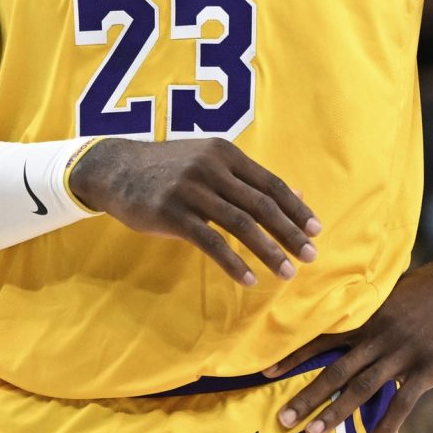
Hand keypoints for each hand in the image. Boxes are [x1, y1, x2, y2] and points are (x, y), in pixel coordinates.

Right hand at [69, 137, 320, 285]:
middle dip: (290, 233)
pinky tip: (248, 279)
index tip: (316, 231)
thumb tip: (298, 194)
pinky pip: (211, 241)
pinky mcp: (172, 213)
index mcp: (225, 154)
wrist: (116, 169)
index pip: (270, 184)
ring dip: (268, 251)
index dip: (296, 209)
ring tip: (286, 273)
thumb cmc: (169, 169)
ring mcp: (191, 190)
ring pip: (240, 224)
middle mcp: (211, 168)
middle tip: (310, 256)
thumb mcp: (210, 163)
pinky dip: (233, 262)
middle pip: (261, 205)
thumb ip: (250, 179)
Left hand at [264, 241, 432, 432]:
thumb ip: (374, 311)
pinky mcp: (428, 368)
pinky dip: (387, 427)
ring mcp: (403, 354)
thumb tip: (355, 317)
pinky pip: (402, 403)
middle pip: (336, 370)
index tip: (265, 373)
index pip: (323, 339)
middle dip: (307, 396)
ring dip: (335, 413)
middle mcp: (379, 337)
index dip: (294, 357)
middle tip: (282, 420)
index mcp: (369, 318)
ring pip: (361, 388)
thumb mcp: (395, 292)